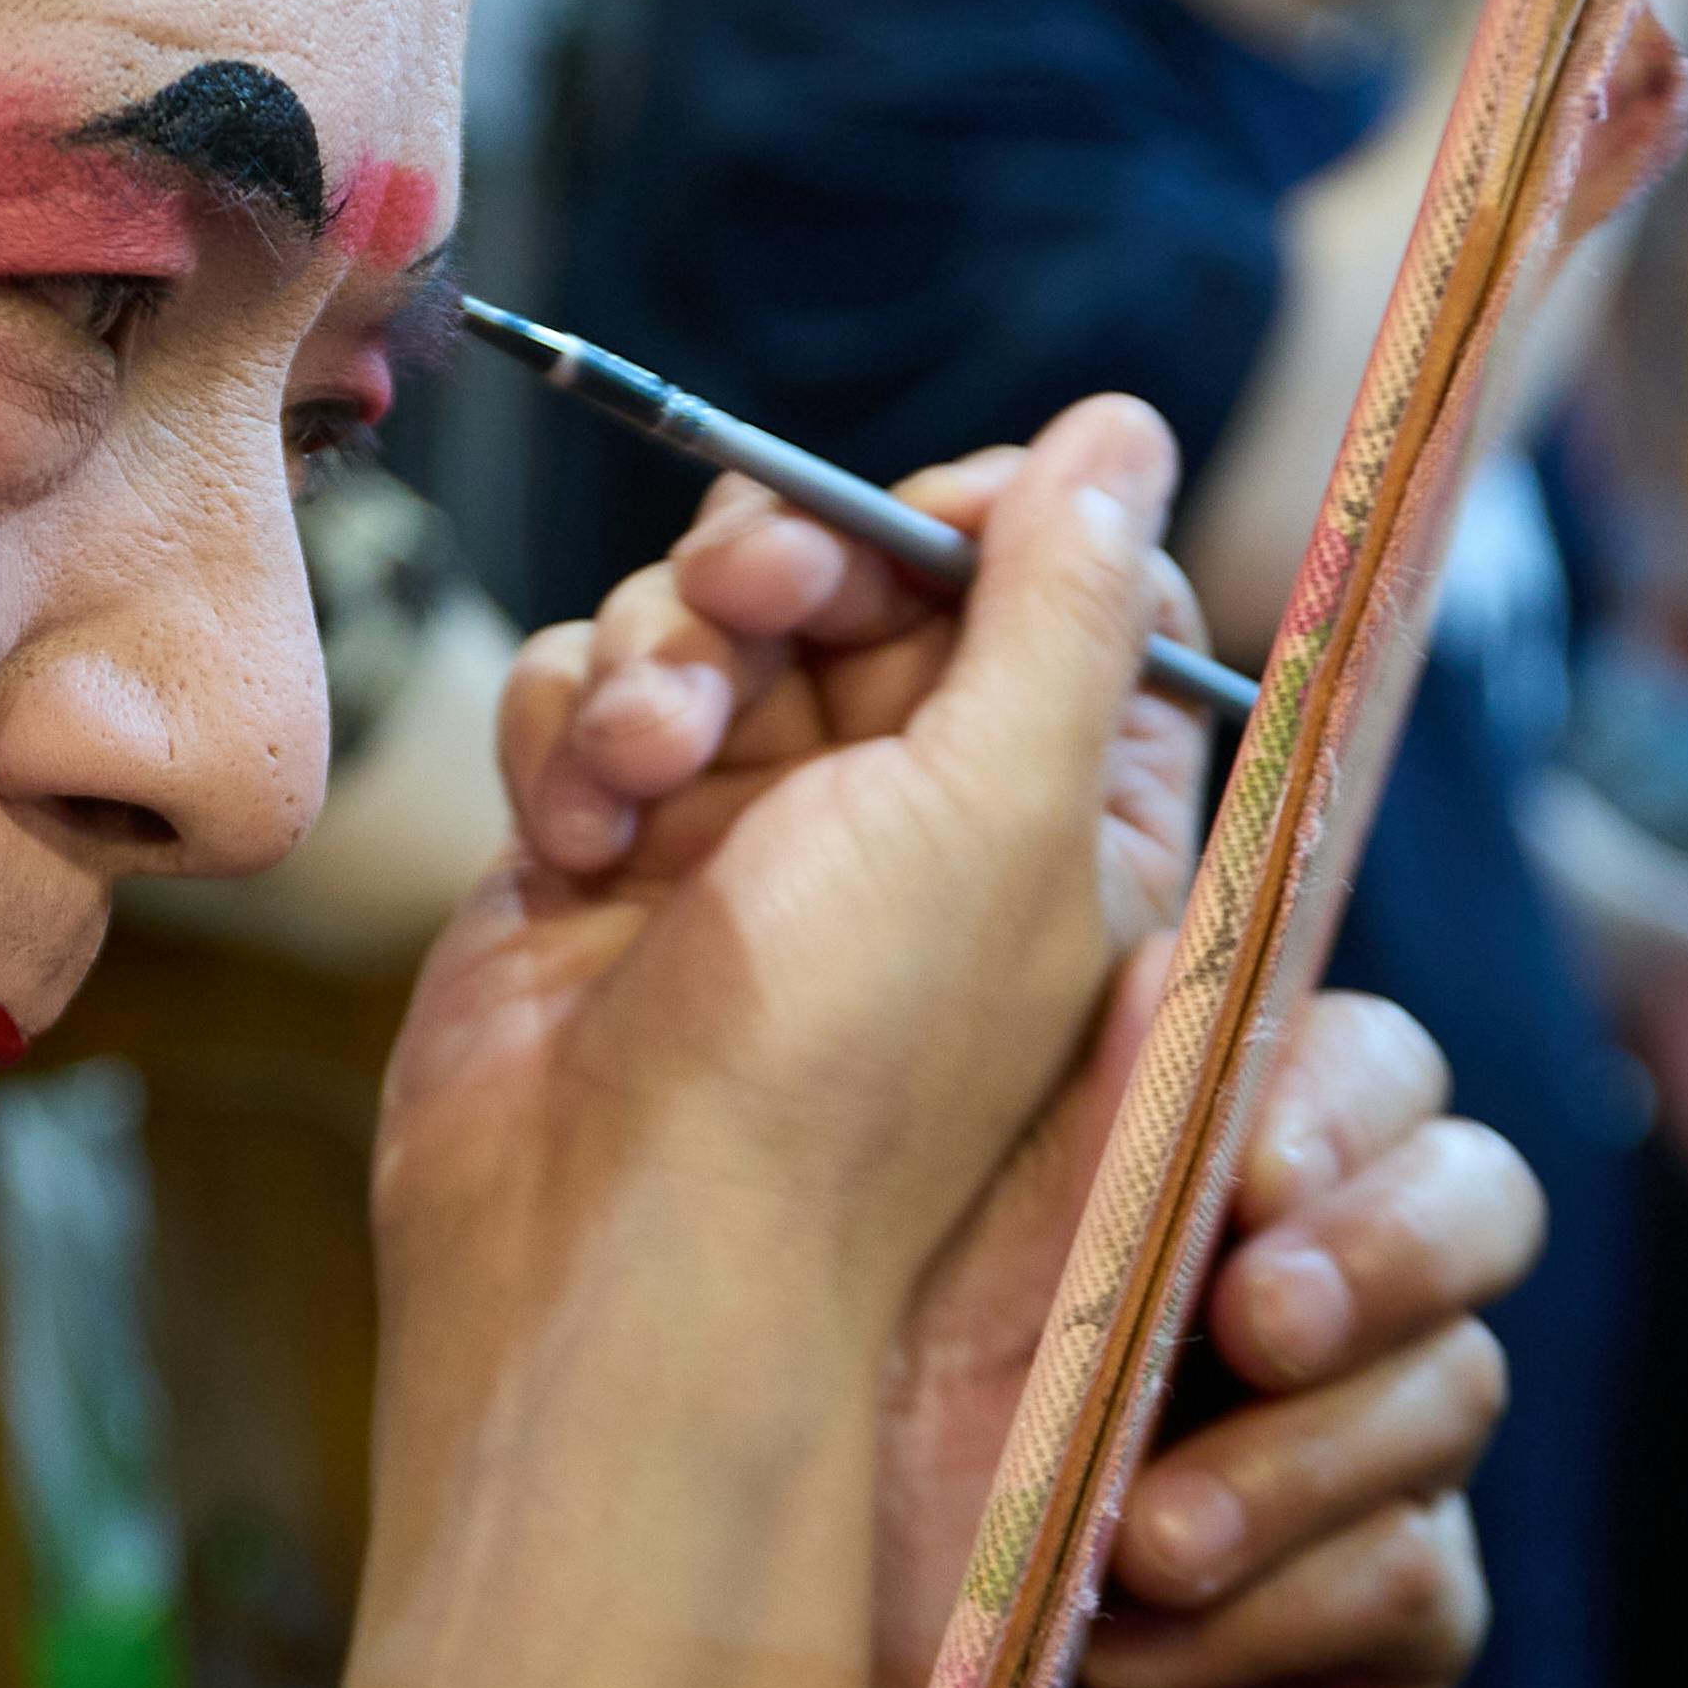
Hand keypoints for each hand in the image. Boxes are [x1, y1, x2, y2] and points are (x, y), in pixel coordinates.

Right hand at [376, 398, 1206, 1337]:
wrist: (610, 1257)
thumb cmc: (837, 1064)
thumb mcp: (1005, 807)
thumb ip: (1065, 603)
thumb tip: (1122, 431)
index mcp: (1059, 802)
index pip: (1045, 570)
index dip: (974, 518)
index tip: (913, 537)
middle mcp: (906, 801)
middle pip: (853, 561)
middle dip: (785, 564)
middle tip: (755, 610)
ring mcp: (740, 823)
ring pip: (695, 612)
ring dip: (658, 659)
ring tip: (645, 771)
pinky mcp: (596, 843)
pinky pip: (573, 691)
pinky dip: (564, 740)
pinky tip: (574, 842)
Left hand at [865, 984, 1538, 1687]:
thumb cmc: (799, 1470)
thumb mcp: (887, 1259)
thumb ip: (1025, 1115)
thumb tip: (1138, 964)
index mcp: (1183, 1164)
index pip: (1354, 1056)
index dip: (1335, 1090)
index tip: (1247, 1160)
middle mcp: (1295, 1289)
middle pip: (1469, 1191)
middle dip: (1385, 1246)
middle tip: (1255, 1321)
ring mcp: (1351, 1460)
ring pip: (1452, 1386)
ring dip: (1296, 1462)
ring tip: (1140, 1539)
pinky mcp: (1376, 1630)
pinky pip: (1412, 1577)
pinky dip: (1271, 1610)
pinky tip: (1129, 1652)